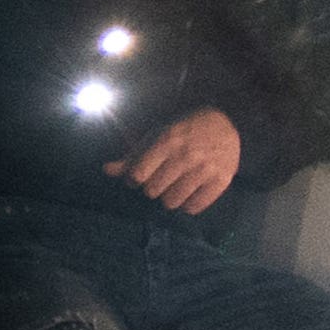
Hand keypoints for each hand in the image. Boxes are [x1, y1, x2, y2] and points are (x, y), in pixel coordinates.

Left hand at [117, 108, 244, 215]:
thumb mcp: (156, 136)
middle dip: (153, 188)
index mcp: (167, 141)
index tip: (141, 175)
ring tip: (175, 187)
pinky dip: (188, 206)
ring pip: (172, 202)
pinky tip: (189, 194)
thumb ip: (132, 156)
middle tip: (162, 180)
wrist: (223, 123)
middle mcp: (186, 155)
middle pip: (152, 191)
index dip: (134, 179)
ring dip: (169, 198)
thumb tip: (106, 170)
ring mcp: (205, 168)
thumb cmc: (182, 131)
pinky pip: (194, 207)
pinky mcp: (221, 180)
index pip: (137, 176)